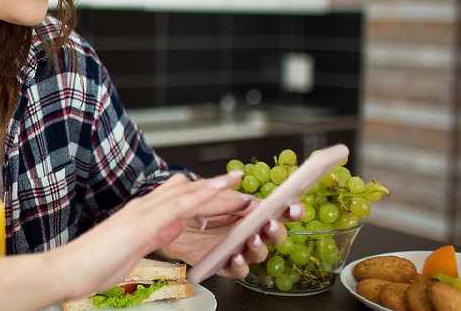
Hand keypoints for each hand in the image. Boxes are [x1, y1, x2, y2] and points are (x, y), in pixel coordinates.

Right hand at [48, 171, 243, 300]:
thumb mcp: (133, 249)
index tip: (221, 189)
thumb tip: (175, 226)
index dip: (199, 192)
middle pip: (183, 189)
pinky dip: (198, 198)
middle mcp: (142, 208)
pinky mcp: (142, 224)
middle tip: (237, 178)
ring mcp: (142, 214)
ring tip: (235, 179)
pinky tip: (214, 193)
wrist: (69, 269)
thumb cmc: (94, 264)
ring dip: (211, 186)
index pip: (176, 198)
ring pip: (183, 192)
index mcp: (140, 215)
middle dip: (211, 185)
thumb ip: (155, 235)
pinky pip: (176, 207)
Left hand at [159, 191, 303, 278]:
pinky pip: (238, 270)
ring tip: (252, 238)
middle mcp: (247, 230)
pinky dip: (240, 264)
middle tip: (270, 224)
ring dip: (259, 246)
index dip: (290, 209)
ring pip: (259, 253)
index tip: (295, 207)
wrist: (164, 221)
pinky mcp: (223, 263)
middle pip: (273, 234)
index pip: (276, 210)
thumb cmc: (188, 206)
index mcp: (248, 210)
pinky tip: (236, 256)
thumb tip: (245, 190)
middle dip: (277, 230)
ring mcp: (237, 247)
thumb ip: (226, 193)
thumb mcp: (206, 193)